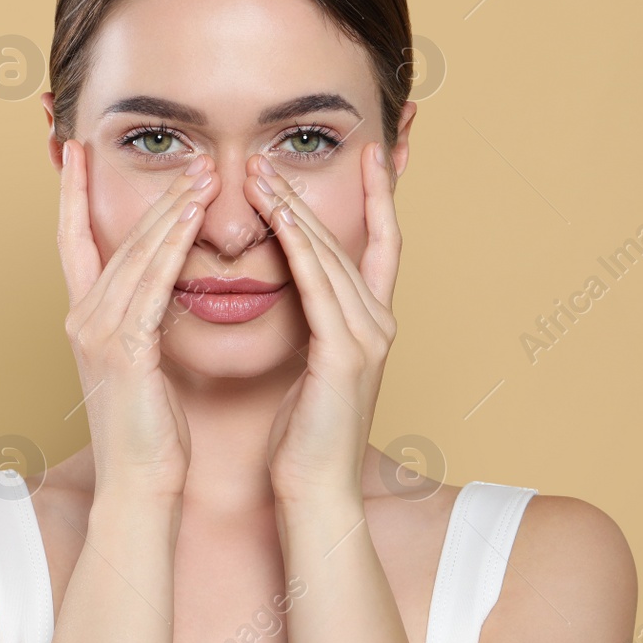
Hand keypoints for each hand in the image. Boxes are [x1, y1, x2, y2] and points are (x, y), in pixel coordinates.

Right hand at [57, 140, 220, 500]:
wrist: (140, 487)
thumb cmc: (151, 434)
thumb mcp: (143, 366)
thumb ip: (144, 322)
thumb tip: (163, 291)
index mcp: (85, 321)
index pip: (74, 241)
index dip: (73, 194)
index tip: (79, 150)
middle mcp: (83, 319)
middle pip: (115, 238)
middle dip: (152, 195)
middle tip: (188, 157)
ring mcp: (98, 334)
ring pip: (135, 254)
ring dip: (170, 210)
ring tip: (202, 174)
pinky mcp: (124, 350)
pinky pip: (150, 285)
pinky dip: (170, 247)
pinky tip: (192, 219)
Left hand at [244, 141, 401, 503]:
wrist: (314, 490)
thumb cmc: (303, 436)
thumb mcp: (309, 365)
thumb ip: (311, 323)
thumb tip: (292, 289)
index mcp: (371, 325)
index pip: (380, 244)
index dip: (377, 196)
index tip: (368, 153)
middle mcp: (378, 324)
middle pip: (347, 241)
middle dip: (310, 195)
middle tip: (271, 157)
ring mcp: (368, 339)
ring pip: (331, 256)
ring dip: (296, 211)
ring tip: (261, 175)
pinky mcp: (345, 356)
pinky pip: (319, 288)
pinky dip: (299, 249)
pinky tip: (279, 221)